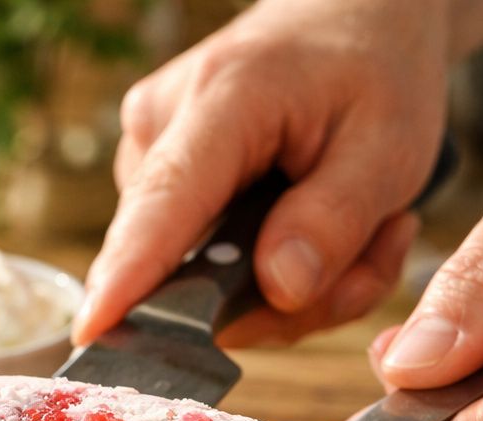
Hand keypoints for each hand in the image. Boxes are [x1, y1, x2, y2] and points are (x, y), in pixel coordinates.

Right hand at [75, 0, 466, 345]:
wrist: (351, 22)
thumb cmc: (372, 73)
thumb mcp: (390, 145)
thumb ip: (335, 219)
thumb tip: (280, 289)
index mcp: (225, 98)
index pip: (165, 200)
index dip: (129, 274)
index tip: (92, 329)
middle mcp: (163, 123)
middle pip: (181, 264)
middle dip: (277, 299)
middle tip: (367, 260)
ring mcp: (150, 150)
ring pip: (195, 277)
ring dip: (283, 289)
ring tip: (352, 235)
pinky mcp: (155, 177)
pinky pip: (198, 264)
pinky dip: (265, 273)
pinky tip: (311, 230)